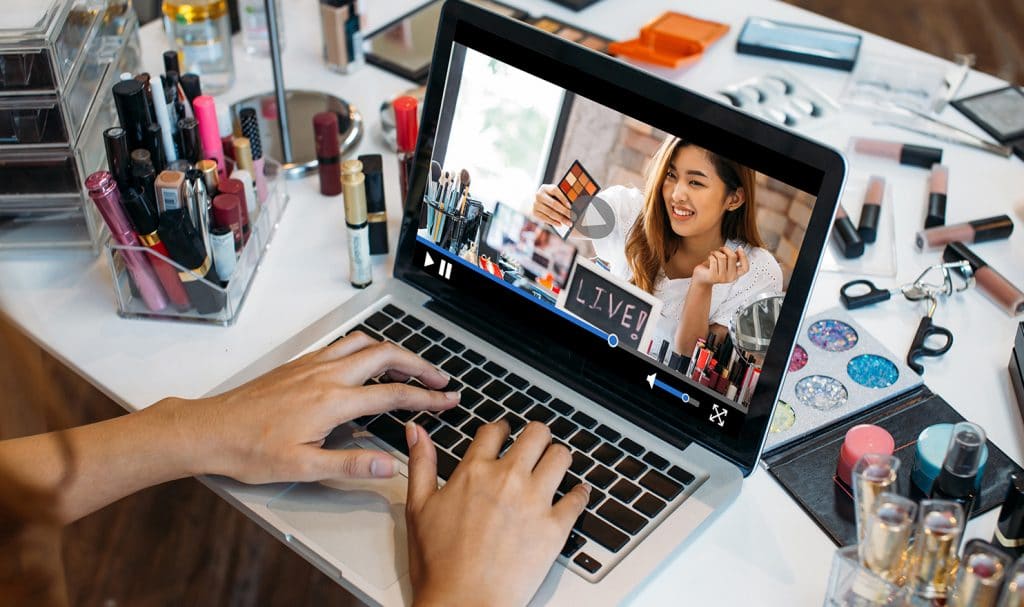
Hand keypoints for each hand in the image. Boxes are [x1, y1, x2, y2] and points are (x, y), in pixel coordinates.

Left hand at [163, 332, 458, 483]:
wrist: (210, 430)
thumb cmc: (250, 450)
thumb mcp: (303, 467)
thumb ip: (350, 465)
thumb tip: (391, 465)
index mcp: (332, 401)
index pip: (393, 393)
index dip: (427, 397)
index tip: (449, 399)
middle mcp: (326, 375)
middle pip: (385, 355)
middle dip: (419, 364)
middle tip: (440, 379)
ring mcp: (312, 365)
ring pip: (364, 343)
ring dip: (393, 351)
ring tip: (410, 367)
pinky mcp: (300, 364)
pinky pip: (343, 345)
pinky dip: (367, 348)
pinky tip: (367, 362)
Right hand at [405, 421, 589, 606]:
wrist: (463, 603)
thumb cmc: (438, 565)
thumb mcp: (418, 508)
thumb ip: (421, 464)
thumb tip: (416, 432)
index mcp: (474, 472)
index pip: (495, 430)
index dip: (501, 427)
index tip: (504, 431)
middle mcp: (508, 479)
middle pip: (536, 434)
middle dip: (536, 435)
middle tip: (535, 444)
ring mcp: (534, 502)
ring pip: (561, 456)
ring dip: (558, 457)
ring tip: (554, 464)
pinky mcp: (555, 528)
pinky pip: (578, 499)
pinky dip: (580, 494)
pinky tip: (576, 493)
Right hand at [533, 184, 572, 227]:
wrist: (538, 202)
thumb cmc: (551, 198)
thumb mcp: (555, 195)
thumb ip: (563, 197)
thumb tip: (574, 206)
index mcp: (545, 188)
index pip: (555, 191)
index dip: (563, 198)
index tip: (570, 206)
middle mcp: (538, 195)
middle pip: (553, 203)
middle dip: (564, 211)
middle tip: (573, 217)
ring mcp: (535, 204)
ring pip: (550, 212)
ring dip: (561, 219)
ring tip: (569, 223)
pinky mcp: (534, 212)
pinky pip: (545, 218)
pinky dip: (553, 222)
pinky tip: (560, 224)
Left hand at [691, 246, 748, 287]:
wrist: (701, 278)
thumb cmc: (713, 268)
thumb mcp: (725, 263)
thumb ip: (733, 258)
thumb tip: (740, 250)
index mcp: (735, 275)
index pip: (745, 268)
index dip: (744, 257)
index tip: (739, 248)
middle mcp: (730, 278)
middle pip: (733, 257)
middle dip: (726, 249)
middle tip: (720, 249)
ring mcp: (722, 278)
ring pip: (722, 257)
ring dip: (716, 252)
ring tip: (713, 254)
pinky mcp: (713, 276)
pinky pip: (714, 260)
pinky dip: (711, 256)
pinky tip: (709, 258)